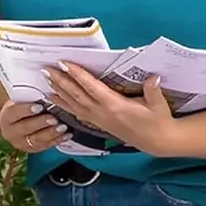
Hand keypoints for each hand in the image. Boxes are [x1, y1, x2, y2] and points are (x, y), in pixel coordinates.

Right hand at [0, 100, 67, 155]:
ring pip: (36, 139)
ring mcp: (21, 142)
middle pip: (26, 128)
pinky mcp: (32, 149)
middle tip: (54, 119)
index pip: (15, 113)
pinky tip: (66, 135)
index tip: (39, 107)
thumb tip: (47, 94)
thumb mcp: (21, 101)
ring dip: (51, 133)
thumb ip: (31, 99)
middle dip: (41, 123)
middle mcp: (11, 132)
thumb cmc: (21, 108)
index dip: (27, 110)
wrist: (15, 124)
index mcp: (7, 117)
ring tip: (63, 127)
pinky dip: (58, 140)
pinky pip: (45, 146)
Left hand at [44, 63, 177, 155]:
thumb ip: (153, 91)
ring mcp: (98, 120)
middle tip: (47, 70)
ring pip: (74, 105)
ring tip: (46, 82)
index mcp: (115, 106)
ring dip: (59, 93)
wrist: (155, 141)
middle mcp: (102, 113)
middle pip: (77, 96)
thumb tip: (153, 77)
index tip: (65, 64)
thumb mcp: (158, 105)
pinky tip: (56, 100)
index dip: (77, 75)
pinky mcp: (98, 124)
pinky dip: (64, 105)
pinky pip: (77, 113)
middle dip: (61, 82)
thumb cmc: (157, 121)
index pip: (92, 88)